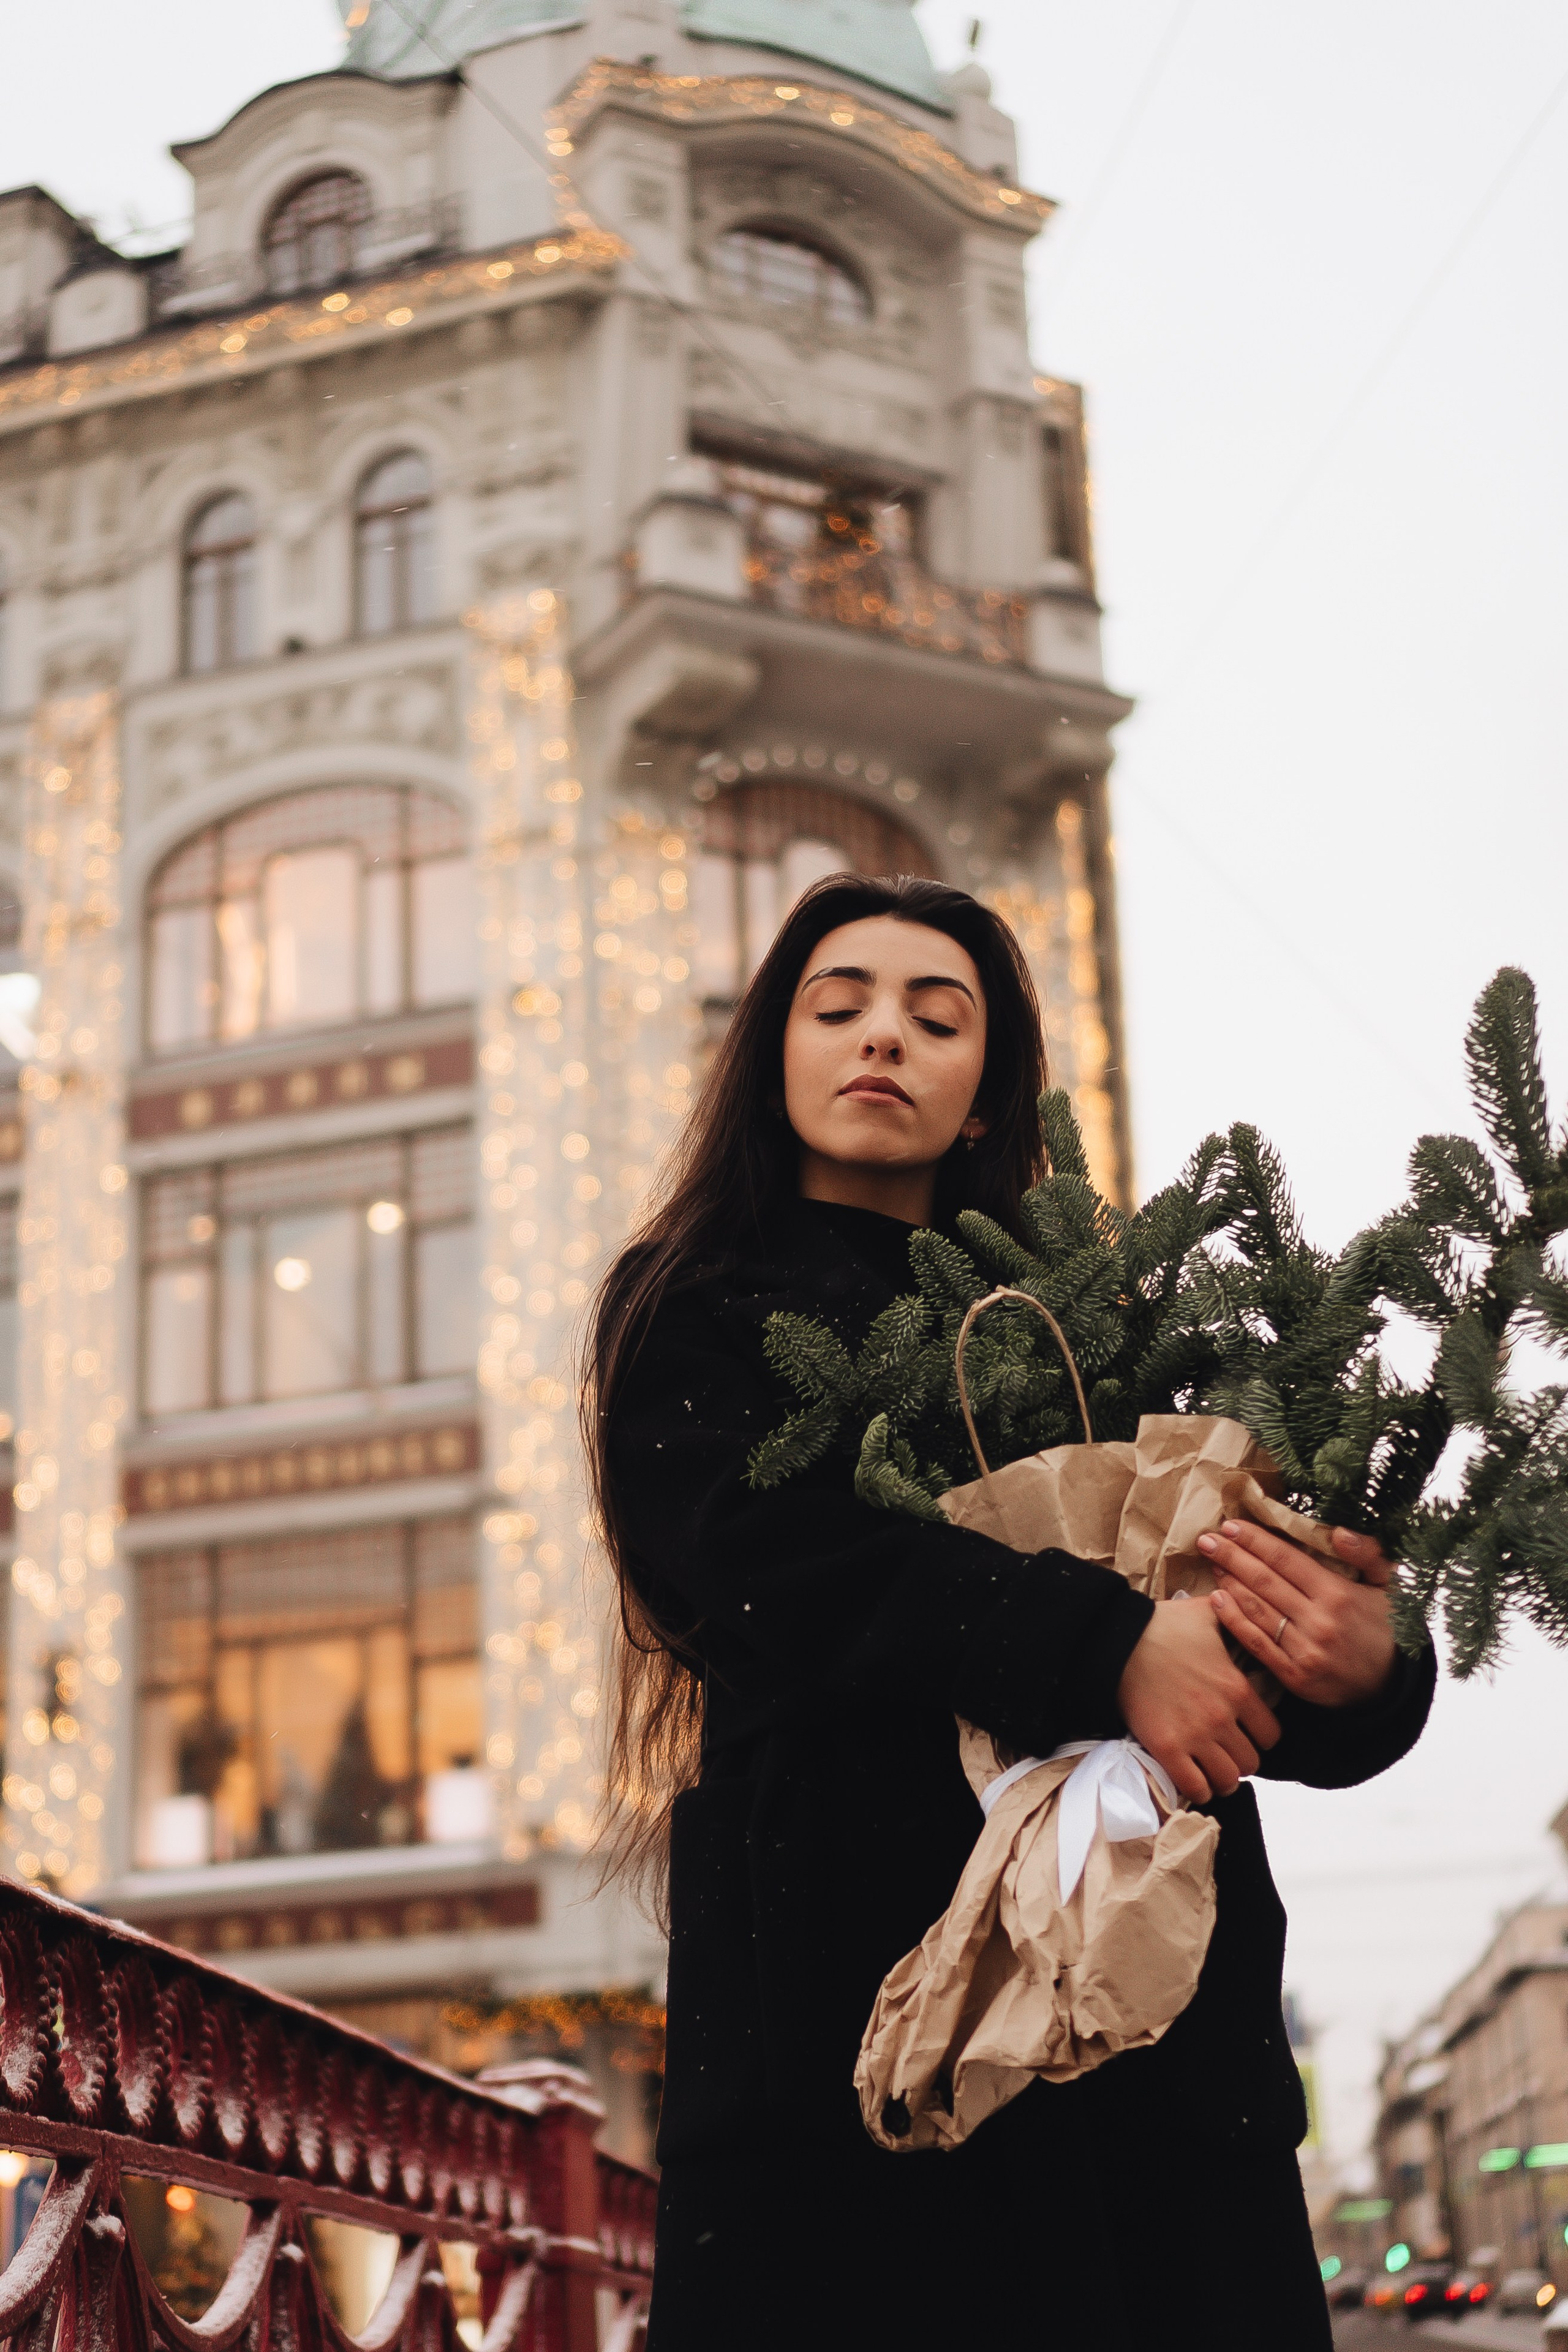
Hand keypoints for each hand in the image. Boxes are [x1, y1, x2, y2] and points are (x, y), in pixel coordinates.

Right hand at [1116, 1596, 1279, 1803]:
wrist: (1119, 1641)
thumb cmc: (1163, 1625)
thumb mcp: (1206, 1613)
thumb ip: (1234, 1615)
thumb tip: (1246, 1604)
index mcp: (1238, 1689)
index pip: (1272, 1734)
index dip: (1262, 1737)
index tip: (1248, 1734)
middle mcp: (1222, 1718)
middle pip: (1251, 1762)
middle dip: (1241, 1760)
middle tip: (1227, 1752)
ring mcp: (1195, 1736)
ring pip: (1227, 1780)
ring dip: (1221, 1778)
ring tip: (1211, 1770)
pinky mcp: (1166, 1749)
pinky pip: (1195, 1787)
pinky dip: (1198, 1788)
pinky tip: (1193, 1777)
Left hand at [1199, 1522, 1397, 1707]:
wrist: (1391, 1687)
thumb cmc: (1385, 1628)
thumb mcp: (1388, 1586)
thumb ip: (1367, 1554)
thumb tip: (1338, 1531)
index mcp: (1338, 1594)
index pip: (1286, 1559)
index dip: (1255, 1540)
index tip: (1232, 1525)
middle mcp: (1319, 1621)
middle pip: (1264, 1581)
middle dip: (1232, 1555)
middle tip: (1207, 1539)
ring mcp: (1304, 1650)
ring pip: (1256, 1609)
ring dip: (1229, 1582)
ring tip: (1212, 1562)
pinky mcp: (1293, 1676)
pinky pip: (1256, 1643)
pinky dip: (1233, 1620)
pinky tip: (1217, 1599)